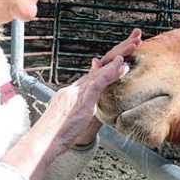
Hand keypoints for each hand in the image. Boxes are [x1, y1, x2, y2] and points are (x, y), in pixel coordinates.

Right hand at [3, 29, 141, 179]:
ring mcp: (78, 91)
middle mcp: (77, 87)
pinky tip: (121, 64)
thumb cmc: (58, 135)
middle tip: (136, 37)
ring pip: (101, 68)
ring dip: (119, 54)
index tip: (126, 52)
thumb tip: (94, 106)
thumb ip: (88, 108)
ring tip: (134, 43)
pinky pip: (97, 82)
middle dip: (120, 50)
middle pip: (102, 64)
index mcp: (77, 91)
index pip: (99, 71)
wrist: (43, 143)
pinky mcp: (80, 99)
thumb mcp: (77, 119)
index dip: (113, 60)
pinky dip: (109, 72)